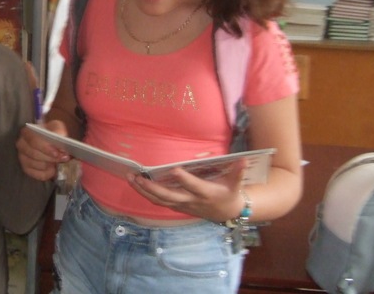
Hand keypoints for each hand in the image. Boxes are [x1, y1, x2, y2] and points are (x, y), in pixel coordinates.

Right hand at [15, 119, 70, 181]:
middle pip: (34, 154)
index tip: (57, 153)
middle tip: (64, 158)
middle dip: (50, 158)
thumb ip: (59, 132)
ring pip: (37, 165)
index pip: (33, 141)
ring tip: (58, 161)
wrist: (50, 140)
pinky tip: (53, 169)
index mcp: (27, 132)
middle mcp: (21, 145)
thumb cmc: (52, 133)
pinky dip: (48, 173)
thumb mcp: (57, 127)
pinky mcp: (26, 169)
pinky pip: (39, 175)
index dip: (45, 148)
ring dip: (50, 165)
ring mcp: (22, 158)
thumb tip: (60, 141)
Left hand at [128, 159, 246, 222]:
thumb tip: (243, 158)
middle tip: (139, 177)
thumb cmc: (230, 194)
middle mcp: (191, 201)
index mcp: (205, 193)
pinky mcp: (177, 207)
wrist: (227, 214)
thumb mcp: (235, 183)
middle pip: (169, 196)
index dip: (185, 179)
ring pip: (160, 201)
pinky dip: (146, 194)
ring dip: (144, 191)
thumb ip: (238, 171)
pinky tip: (135, 184)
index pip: (193, 186)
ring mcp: (182, 205)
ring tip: (130, 178)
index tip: (175, 169)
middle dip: (152, 188)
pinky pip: (159, 202)